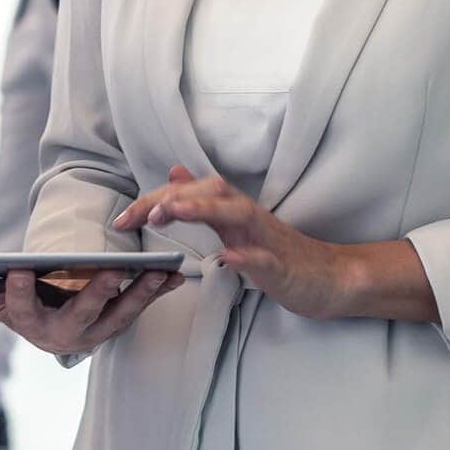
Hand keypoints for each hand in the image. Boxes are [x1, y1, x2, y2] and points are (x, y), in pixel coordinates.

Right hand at [0, 267, 184, 358]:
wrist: (56, 329)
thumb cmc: (23, 304)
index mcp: (27, 324)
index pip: (16, 310)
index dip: (15, 292)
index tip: (16, 270)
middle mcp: (60, 335)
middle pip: (78, 315)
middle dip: (92, 294)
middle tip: (108, 270)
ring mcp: (92, 332)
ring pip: (116, 314)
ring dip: (136, 293)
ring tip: (151, 269)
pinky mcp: (116, 326)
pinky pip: (138, 309)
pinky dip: (156, 291)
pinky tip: (174, 272)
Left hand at [116, 166, 358, 319]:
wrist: (328, 277)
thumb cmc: (277, 252)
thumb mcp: (234, 224)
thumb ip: (204, 199)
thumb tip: (174, 172)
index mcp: (230, 209)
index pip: (187, 194)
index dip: (152, 202)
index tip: (121, 220)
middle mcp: (246, 215)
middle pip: (206, 193)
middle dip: (169, 200)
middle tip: (136, 215)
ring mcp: (265, 238)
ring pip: (234, 214)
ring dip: (202, 210)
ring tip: (172, 212)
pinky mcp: (281, 265)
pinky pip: (262, 258)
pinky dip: (243, 257)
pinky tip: (224, 260)